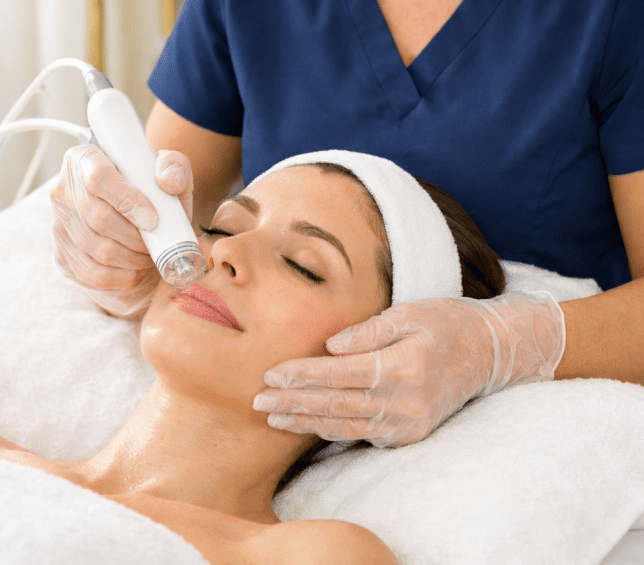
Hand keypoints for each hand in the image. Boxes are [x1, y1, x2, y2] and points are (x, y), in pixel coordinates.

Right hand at [51, 145, 193, 317]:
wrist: (137, 225)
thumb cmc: (154, 195)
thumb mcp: (171, 174)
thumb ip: (174, 168)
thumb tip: (165, 181)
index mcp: (85, 159)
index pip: (98, 178)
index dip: (127, 200)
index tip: (153, 219)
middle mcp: (64, 190)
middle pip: (98, 218)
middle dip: (135, 236)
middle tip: (155, 241)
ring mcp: (59, 224)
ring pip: (97, 250)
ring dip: (132, 258)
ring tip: (148, 254)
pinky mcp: (62, 255)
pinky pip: (92, 274)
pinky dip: (121, 277)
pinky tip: (135, 269)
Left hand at [252, 292, 564, 446]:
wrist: (488, 352)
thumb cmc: (445, 321)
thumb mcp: (410, 312)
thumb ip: (369, 330)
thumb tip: (330, 346)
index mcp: (404, 366)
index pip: (341, 374)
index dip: (304, 375)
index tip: (272, 374)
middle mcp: (406, 401)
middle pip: (338, 405)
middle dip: (294, 404)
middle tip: (258, 401)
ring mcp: (409, 423)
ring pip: (346, 425)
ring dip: (306, 421)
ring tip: (273, 417)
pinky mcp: (409, 433)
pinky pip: (362, 433)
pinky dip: (331, 429)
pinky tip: (306, 423)